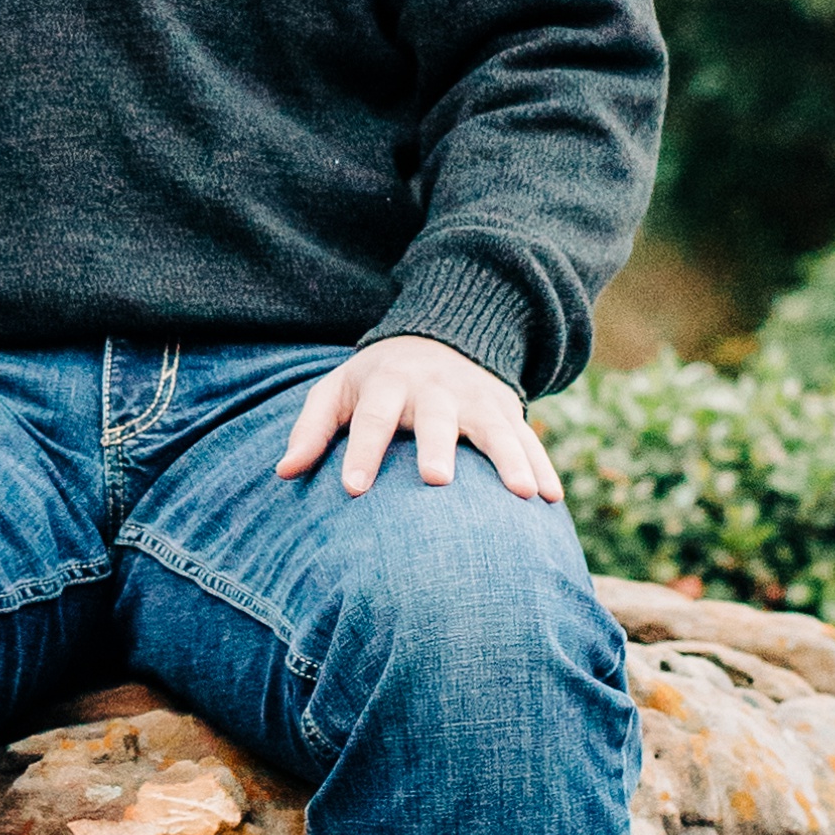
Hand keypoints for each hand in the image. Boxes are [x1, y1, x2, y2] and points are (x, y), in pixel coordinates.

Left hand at [276, 336, 562, 506]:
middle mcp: (433, 388)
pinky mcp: (506, 409)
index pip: (370, 417)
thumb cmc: (377, 381)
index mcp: (386, 382)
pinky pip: (527, 437)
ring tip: (523, 494)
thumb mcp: (338, 390)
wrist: (441, 335)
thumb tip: (283, 472)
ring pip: (493, 427)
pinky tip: (550, 498)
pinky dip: (541, 464)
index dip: (361, 451)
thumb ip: (312, 428)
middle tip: (436, 481)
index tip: (352, 489)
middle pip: (435, 417)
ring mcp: (475, 397)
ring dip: (508, 459)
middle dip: (436, 447)